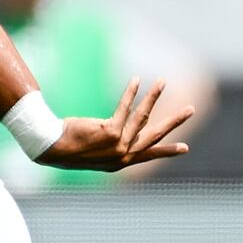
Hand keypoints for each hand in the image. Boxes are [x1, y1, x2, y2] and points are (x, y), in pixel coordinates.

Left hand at [38, 79, 196, 172]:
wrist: (51, 148)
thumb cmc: (69, 147)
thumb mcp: (94, 149)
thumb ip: (110, 142)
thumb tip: (117, 130)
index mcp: (120, 162)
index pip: (148, 154)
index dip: (167, 151)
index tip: (185, 148)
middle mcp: (123, 155)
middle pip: (154, 135)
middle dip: (174, 121)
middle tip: (191, 110)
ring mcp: (118, 145)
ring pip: (142, 116)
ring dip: (153, 96)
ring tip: (163, 82)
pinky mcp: (111, 132)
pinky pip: (124, 107)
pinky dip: (131, 92)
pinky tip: (136, 80)